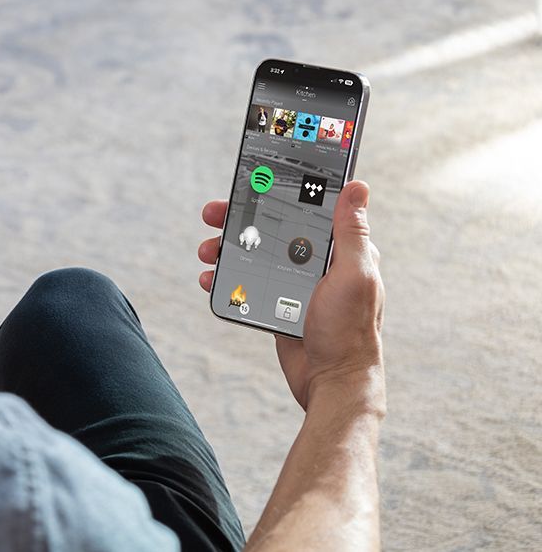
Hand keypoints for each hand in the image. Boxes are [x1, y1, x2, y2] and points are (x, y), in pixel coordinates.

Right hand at [199, 180, 384, 412]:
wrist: (332, 382)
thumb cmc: (351, 331)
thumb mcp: (354, 275)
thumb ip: (351, 232)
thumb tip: (358, 187)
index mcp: (340, 249)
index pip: (305, 207)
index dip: (276, 191)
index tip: (249, 182)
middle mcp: (317, 261)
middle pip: (271, 226)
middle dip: (239, 218)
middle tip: (213, 214)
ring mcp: (294, 282)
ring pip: (253, 253)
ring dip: (226, 248)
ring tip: (207, 251)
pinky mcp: (277, 302)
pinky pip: (246, 282)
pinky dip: (225, 278)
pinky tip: (210, 278)